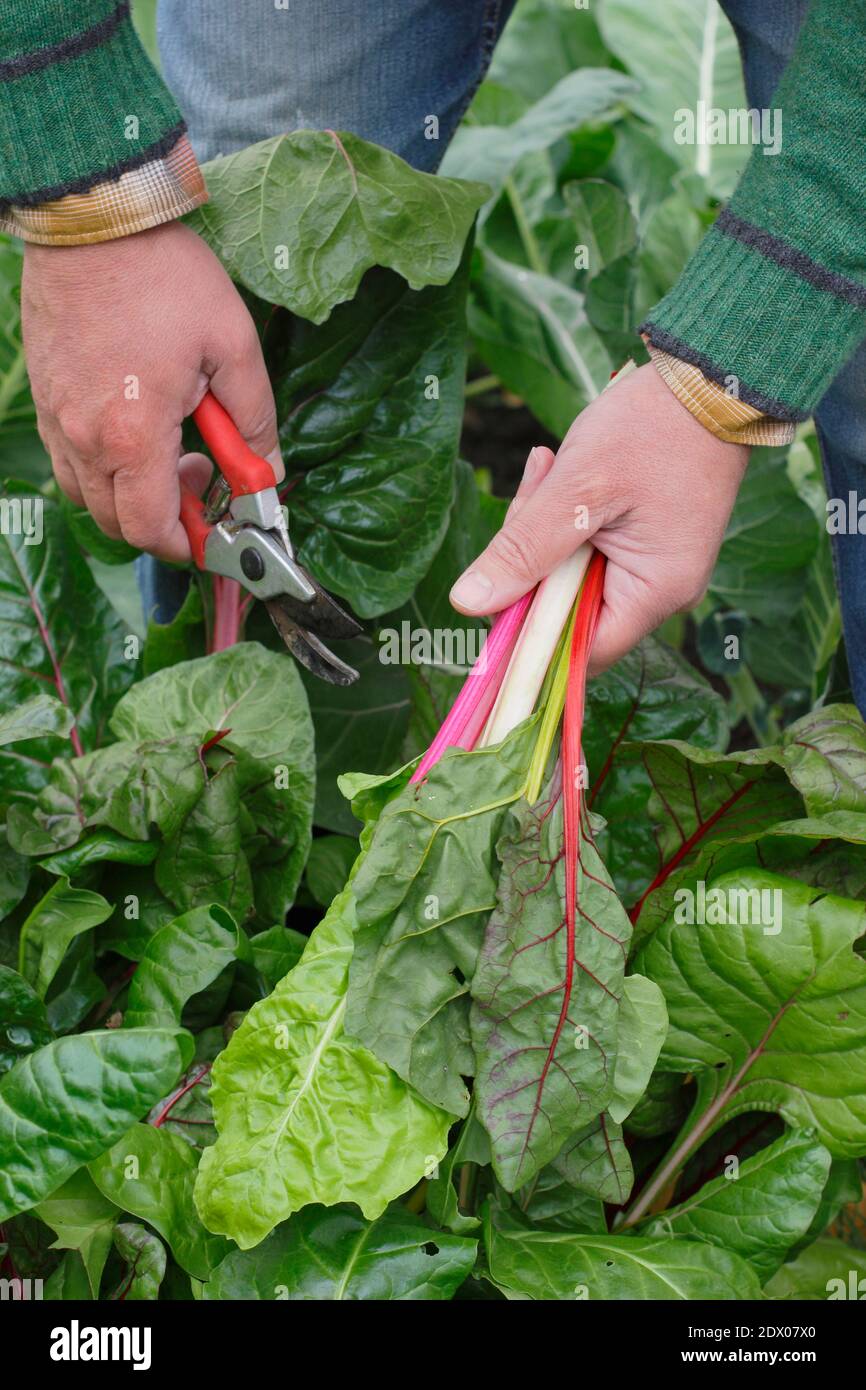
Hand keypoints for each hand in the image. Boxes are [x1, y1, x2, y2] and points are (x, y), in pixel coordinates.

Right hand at [22, 220, 281, 561]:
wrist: (95, 218)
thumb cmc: (164, 277)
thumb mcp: (233, 346)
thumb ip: (256, 420)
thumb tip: (270, 470)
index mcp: (133, 435)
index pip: (152, 529)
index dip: (188, 546)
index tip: (216, 537)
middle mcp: (84, 438)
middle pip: (118, 522)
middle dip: (164, 522)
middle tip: (200, 482)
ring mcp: (56, 419)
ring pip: (88, 496)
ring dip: (131, 496)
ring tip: (169, 454)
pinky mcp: (43, 397)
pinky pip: (68, 459)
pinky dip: (102, 467)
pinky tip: (134, 431)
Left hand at [450, 362, 748, 672]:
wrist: (706, 376)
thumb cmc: (653, 428)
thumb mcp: (577, 489)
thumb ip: (523, 550)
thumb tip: (468, 603)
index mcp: (655, 592)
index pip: (579, 650)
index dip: (531, 634)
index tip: (493, 596)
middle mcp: (659, 590)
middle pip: (568, 610)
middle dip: (533, 561)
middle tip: (531, 497)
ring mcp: (652, 564)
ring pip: (569, 573)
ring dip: (544, 527)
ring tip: (549, 467)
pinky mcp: (642, 539)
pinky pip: (585, 545)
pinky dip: (563, 513)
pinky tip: (559, 468)